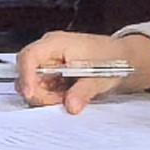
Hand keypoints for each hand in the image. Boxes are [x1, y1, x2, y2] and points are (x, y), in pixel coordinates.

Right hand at [16, 30, 149, 112]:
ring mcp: (48, 62)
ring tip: (68, 97)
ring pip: (33, 83)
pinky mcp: (51, 73)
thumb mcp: (99, 77)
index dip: (26, 76)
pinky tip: (67, 96)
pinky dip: (52, 96)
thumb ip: (83, 91)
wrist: (122, 59)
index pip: (29, 57)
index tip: (30, 94)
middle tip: (57, 101)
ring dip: (46, 96)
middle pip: (27, 72)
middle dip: (39, 91)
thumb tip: (70, 106)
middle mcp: (47, 50)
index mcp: (56, 43)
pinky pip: (42, 87)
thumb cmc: (111, 59)